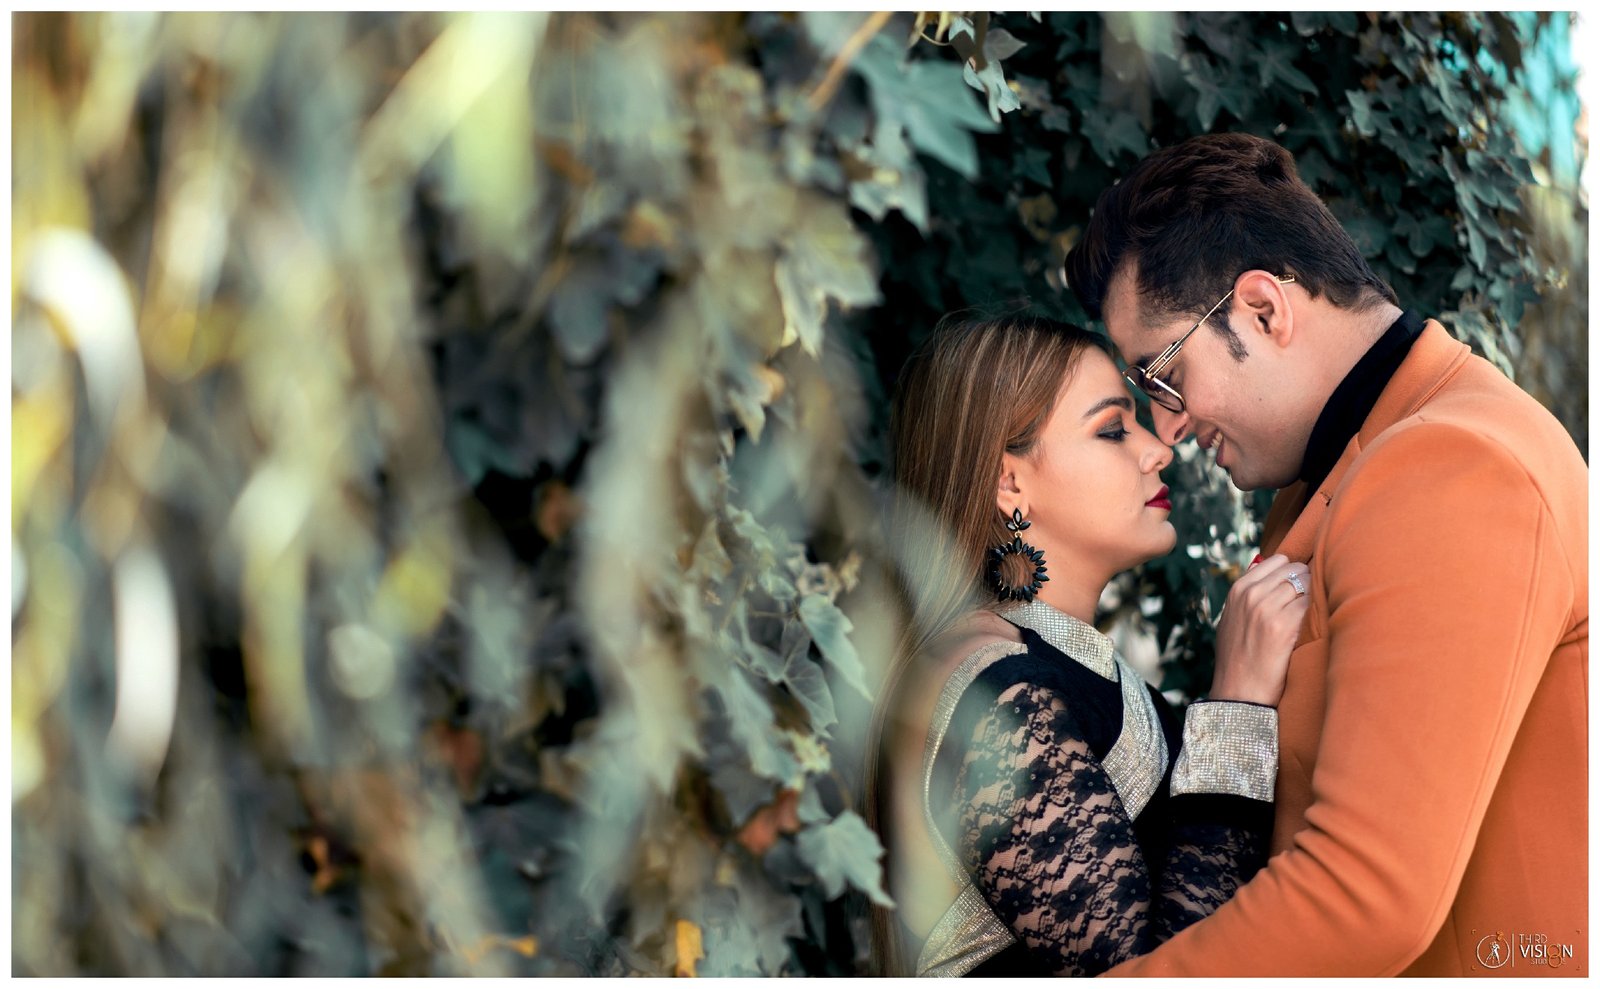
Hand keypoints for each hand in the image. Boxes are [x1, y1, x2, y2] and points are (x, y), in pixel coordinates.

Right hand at [1209, 554, 1310, 706]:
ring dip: (1315, 598)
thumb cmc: (1238, 658)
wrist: (1239, 692)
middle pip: (1295, 569)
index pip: (1278, 560)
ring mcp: (1268, 609)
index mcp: (1239, 589)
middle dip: (1307, 583)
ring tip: (1313, 617)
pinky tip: (1315, 627)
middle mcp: (1252, 594)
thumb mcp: (1232, 619)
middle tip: (1310, 605)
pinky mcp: (1285, 627)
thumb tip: (1263, 565)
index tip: (1299, 589)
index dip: (1293, 573)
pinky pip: (1313, 605)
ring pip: (1307, 585)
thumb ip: (1247, 593)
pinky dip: (1318, 613)